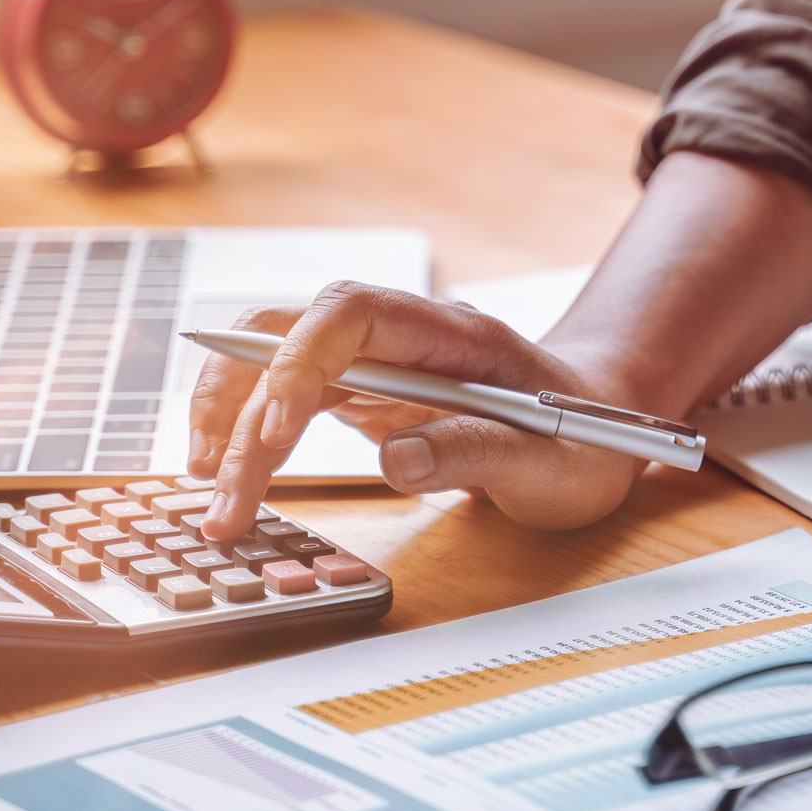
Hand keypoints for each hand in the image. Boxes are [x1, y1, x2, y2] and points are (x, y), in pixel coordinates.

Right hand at [188, 283, 647, 538]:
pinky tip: (232, 477)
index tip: (277, 431)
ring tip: (214, 497)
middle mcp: (400, 333)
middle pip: (291, 336)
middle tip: (225, 496)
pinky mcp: (361, 391)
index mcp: (449, 333)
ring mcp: (375, 359)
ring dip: (231, 419)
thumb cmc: (582, 437)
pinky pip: (287, 397)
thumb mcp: (550, 461)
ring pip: (273, 363)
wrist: (597, 425)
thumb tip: (397, 459)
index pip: (348, 312)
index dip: (300, 361)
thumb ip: (478, 452)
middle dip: (243, 408)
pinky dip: (250, 433)